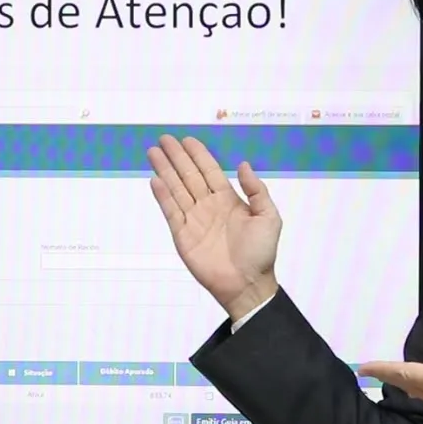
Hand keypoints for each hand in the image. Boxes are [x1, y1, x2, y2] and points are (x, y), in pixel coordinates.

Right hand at [146, 135, 281, 320]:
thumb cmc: (261, 253)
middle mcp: (208, 206)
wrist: (247, 285)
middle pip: (188, 175)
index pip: (209, 171)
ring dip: (165, 171)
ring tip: (153, 153)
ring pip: (176, 189)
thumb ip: (257, 190)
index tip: (187, 140)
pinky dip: (163, 196)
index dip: (198, 155)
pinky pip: (171, 212)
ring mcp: (194, 220)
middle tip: (164, 139)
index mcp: (228, 200)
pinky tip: (155, 180)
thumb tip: (243, 165)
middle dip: (176, 157)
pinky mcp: (183, 236)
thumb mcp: (269, 217)